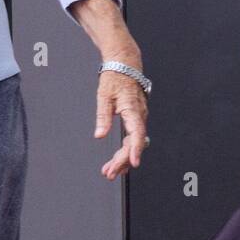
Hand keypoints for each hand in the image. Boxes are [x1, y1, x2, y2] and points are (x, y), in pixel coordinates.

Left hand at [95, 65, 148, 179]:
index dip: (135, 150)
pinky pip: (133, 138)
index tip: (133, 163)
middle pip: (134, 143)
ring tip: (110, 171)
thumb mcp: (104, 96)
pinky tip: (118, 159)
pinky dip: (126, 150)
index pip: (137, 134)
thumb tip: (100, 135)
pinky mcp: (136, 119)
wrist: (125, 65)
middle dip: (123, 160)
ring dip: (123, 158)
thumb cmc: (115, 78)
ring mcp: (139, 118)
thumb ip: (103, 117)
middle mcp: (140, 116)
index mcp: (134, 110)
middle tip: (108, 173)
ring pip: (134, 143)